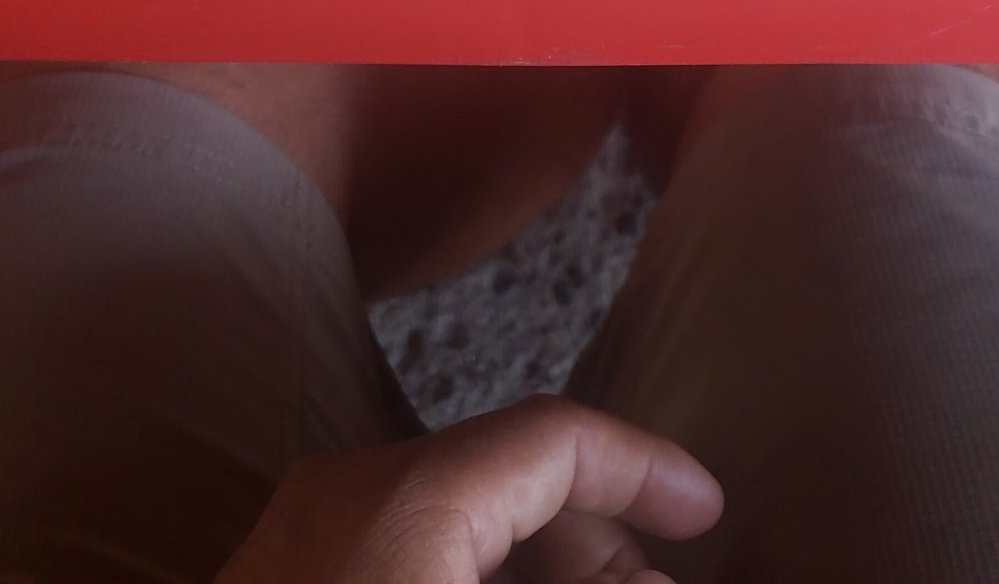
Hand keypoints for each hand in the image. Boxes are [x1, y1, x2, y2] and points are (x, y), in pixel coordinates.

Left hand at [217, 396, 722, 583]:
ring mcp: (303, 537)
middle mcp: (349, 491)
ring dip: (532, 570)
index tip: (709, 514)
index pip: (553, 438)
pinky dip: (471, 580)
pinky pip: (400, 559)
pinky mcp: (281, 579)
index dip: (644, 467)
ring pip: (454, 524)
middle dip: (595, 546)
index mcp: (409, 498)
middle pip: (507, 479)